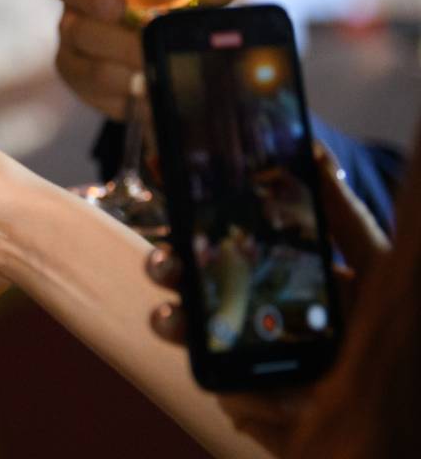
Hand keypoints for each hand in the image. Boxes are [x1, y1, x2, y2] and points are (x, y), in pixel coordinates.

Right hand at [50, 0, 241, 119]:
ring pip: (79, 32)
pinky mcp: (71, 66)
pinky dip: (120, 81)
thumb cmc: (165, 14)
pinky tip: (144, 87)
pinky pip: (87, 73)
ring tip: (148, 57)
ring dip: (116, 46)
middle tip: (118, 7)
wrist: (149, 66)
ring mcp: (69, 29)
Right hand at [144, 143, 389, 453]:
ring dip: (176, 326)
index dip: (188, 216)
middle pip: (194, 286)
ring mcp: (248, 360)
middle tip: (166, 264)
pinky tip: (249, 384)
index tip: (166, 182)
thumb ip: (344, 216)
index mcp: (277, 275)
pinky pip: (231, 397)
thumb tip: (314, 152)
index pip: (221, 241)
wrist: (409, 409)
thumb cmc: (397, 331)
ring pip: (195, 339)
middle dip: (168, 270)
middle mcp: (254, 314)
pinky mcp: (254, 407)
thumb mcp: (380, 265)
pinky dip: (236, 392)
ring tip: (173, 318)